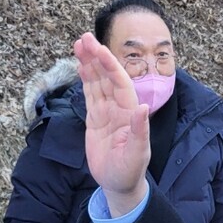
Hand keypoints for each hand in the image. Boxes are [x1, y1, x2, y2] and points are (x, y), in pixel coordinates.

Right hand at [73, 32, 149, 215]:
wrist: (119, 184)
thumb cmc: (130, 171)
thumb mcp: (137, 154)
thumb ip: (140, 131)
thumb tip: (143, 107)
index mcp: (130, 112)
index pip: (119, 83)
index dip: (109, 65)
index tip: (99, 49)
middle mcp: (119, 108)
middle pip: (107, 77)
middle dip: (96, 57)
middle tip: (84, 37)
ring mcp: (106, 112)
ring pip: (97, 82)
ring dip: (89, 64)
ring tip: (79, 44)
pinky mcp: (95, 119)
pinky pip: (90, 94)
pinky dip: (86, 79)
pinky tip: (81, 65)